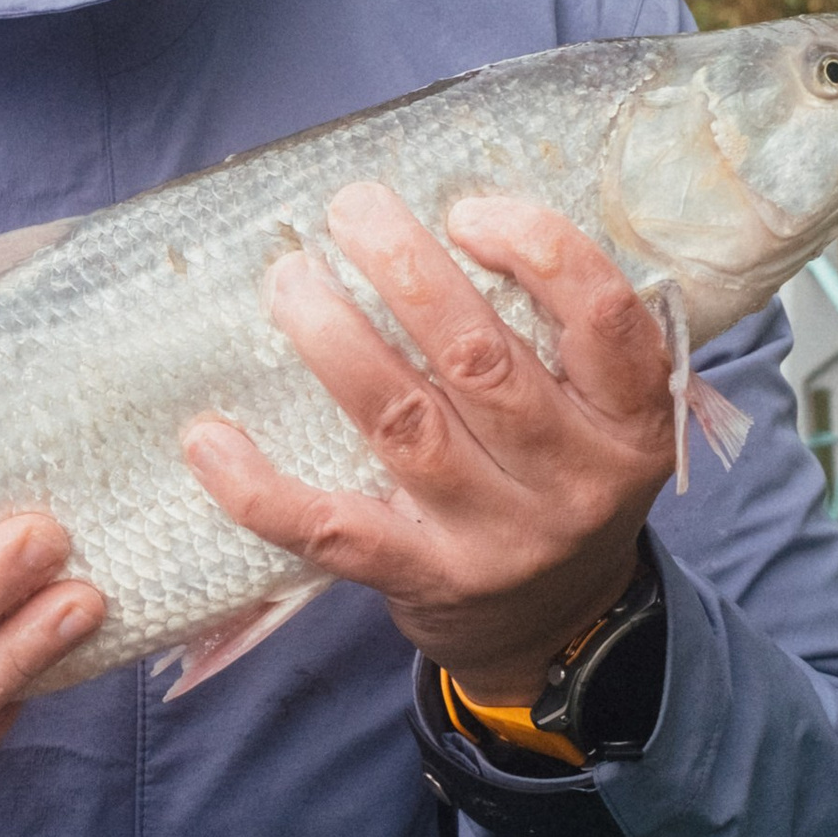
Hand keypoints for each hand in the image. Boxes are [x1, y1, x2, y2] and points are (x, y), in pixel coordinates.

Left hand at [181, 188, 674, 703]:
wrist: (559, 627)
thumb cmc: (557, 476)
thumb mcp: (595, 411)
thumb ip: (548, 332)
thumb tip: (427, 222)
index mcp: (628, 419)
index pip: (603, 318)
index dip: (539, 250)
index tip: (466, 209)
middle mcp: (573, 479)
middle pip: (480, 362)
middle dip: (406, 272)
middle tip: (350, 211)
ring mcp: (497, 537)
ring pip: (405, 425)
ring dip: (336, 343)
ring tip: (290, 282)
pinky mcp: (425, 581)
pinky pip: (334, 529)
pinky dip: (261, 487)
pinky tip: (209, 438)